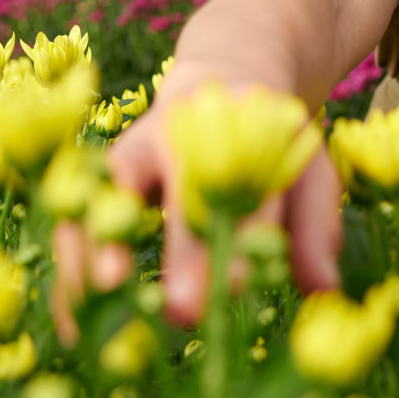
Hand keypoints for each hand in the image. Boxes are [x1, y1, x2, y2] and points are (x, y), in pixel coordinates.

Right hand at [50, 81, 343, 341]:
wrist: (223, 80)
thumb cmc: (269, 140)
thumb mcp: (305, 170)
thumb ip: (314, 228)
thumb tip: (324, 291)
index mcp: (241, 129)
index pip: (247, 185)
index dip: (242, 233)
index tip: (238, 285)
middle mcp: (181, 132)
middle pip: (180, 191)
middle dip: (184, 252)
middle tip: (185, 310)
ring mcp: (135, 147)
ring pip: (112, 194)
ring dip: (106, 252)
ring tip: (108, 312)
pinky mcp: (102, 173)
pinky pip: (78, 214)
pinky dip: (74, 264)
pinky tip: (76, 317)